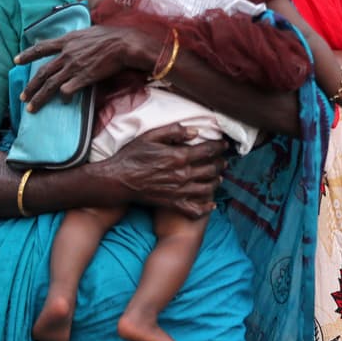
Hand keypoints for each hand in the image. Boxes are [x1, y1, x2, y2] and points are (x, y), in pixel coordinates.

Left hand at [18, 25, 156, 109]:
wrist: (124, 44)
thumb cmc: (111, 35)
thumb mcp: (89, 31)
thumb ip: (77, 38)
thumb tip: (73, 40)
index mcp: (66, 41)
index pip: (41, 48)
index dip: (27, 55)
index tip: (16, 61)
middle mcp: (66, 55)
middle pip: (41, 73)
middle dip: (30, 87)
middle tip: (22, 97)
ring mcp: (73, 67)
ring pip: (49, 85)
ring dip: (38, 98)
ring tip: (32, 108)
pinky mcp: (83, 78)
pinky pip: (67, 91)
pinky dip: (63, 98)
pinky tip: (63, 102)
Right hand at [95, 123, 226, 218]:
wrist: (117, 181)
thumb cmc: (132, 156)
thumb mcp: (150, 136)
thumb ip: (174, 131)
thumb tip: (195, 131)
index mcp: (179, 156)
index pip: (208, 151)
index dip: (219, 147)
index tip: (224, 145)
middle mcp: (182, 175)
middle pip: (211, 169)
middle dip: (221, 164)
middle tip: (224, 161)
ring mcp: (178, 191)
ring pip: (207, 188)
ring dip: (216, 182)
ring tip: (219, 177)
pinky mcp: (172, 203)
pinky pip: (194, 208)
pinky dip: (205, 207)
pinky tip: (212, 204)